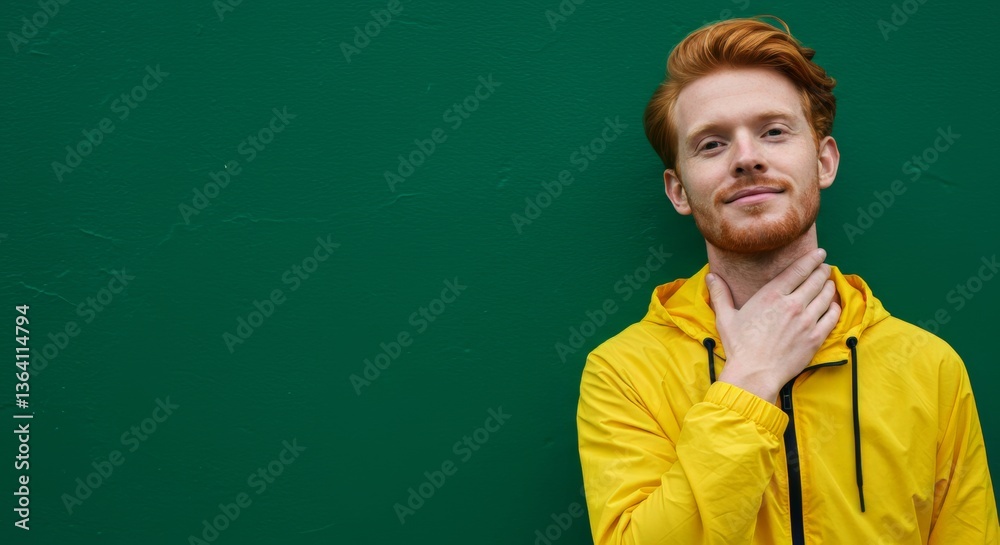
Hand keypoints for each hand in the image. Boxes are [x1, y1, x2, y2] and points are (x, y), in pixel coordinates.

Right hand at [707, 248, 840, 402]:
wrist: (754, 374)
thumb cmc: (739, 347)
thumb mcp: (725, 318)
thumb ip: (720, 294)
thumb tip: (710, 276)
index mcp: (771, 295)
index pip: (798, 270)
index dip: (811, 259)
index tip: (819, 253)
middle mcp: (792, 304)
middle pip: (815, 280)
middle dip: (822, 270)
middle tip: (824, 266)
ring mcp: (806, 321)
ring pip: (826, 295)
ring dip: (829, 286)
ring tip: (829, 282)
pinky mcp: (815, 337)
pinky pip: (832, 316)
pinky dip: (835, 307)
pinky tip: (833, 304)